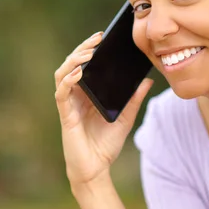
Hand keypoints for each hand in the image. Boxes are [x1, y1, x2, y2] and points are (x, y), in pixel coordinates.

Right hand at [54, 31, 153, 186]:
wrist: (96, 170)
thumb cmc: (106, 146)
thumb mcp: (126, 118)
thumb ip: (134, 99)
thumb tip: (147, 80)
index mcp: (87, 94)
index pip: (84, 65)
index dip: (89, 49)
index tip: (102, 37)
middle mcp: (75, 96)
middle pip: (71, 64)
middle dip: (82, 48)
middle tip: (97, 38)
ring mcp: (68, 104)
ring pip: (62, 73)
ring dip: (73, 60)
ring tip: (88, 52)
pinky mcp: (66, 115)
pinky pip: (62, 93)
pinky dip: (68, 80)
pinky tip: (78, 73)